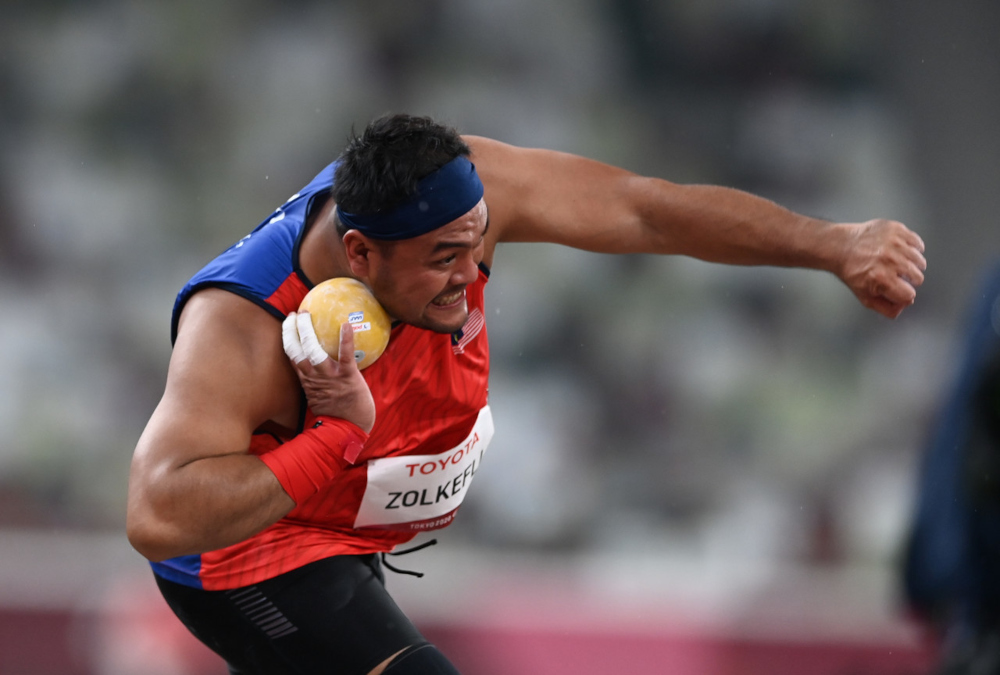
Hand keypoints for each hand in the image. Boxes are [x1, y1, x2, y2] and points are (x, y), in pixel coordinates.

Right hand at [282, 312, 375, 432]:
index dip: (288, 338)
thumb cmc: (338, 413)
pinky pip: (346, 355)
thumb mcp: (320, 397)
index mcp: (307, 381)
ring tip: (307, 315)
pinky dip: (345, 339)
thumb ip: (316, 382)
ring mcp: (330, 377)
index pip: (292, 356)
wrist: (350, 429)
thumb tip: (318, 366)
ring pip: (313, 352)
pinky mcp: (348, 377)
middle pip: (296, 352)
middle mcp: (314, 378)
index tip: (288, 322)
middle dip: (292, 331)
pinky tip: (346, 324)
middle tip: (294, 314)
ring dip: (308, 332)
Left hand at [838, 219, 925, 318]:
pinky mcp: (897, 230)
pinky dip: (913, 248)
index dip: (903, 294)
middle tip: (894, 274)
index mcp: (882, 279)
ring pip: (920, 261)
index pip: (909, 295)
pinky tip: (900, 251)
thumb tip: (902, 307)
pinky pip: (918, 244)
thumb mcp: (864, 296)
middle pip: (918, 278)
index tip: (897, 289)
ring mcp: (895, 243)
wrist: (841, 247)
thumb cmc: (851, 270)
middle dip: (908, 280)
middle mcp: (890, 260)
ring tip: (896, 262)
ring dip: (912, 264)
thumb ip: (885, 308)